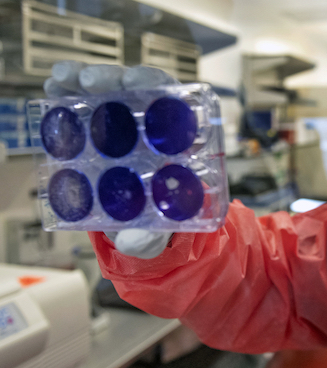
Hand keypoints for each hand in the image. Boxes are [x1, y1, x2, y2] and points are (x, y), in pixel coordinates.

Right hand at [46, 61, 177, 258]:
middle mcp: (159, 130)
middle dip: (123, 78)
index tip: (141, 86)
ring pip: (120, 89)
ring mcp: (132, 121)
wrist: (137, 227)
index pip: (181, 113)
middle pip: (151, 92)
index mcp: (180, 152)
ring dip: (94, 78)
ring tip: (66, 79)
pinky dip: (72, 87)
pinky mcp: (106, 119)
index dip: (165, 94)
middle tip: (94, 82)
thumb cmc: (154, 225)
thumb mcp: (153, 237)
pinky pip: (92, 97)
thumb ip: (148, 241)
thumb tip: (134, 241)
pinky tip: (54, 84)